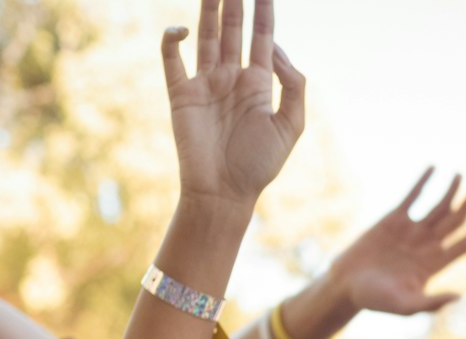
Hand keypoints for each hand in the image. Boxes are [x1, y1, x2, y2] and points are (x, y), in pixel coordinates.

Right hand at [160, 0, 305, 208]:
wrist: (223, 193)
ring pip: (205, 36)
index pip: (263, 37)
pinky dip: (172, 40)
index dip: (264, 11)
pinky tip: (182, 29)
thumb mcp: (290, 126)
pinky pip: (172, 59)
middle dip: (235, 2)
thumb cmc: (258, 165)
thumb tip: (277, 50)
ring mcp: (205, 83)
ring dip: (208, 10)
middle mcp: (232, 78)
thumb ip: (293, 86)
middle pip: (233, 29)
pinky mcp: (181, 94)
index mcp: (259, 84)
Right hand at [323, 169, 465, 318]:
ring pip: (438, 207)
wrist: (346, 285)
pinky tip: (433, 167)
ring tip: (461, 175)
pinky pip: (412, 197)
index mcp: (435, 264)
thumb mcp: (405, 306)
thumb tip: (459, 297)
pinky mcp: (393, 219)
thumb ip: (430, 304)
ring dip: (451, 191)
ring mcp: (411, 230)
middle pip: (455, 221)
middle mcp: (427, 245)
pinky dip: (423, 182)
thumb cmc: (376, 300)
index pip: (464, 244)